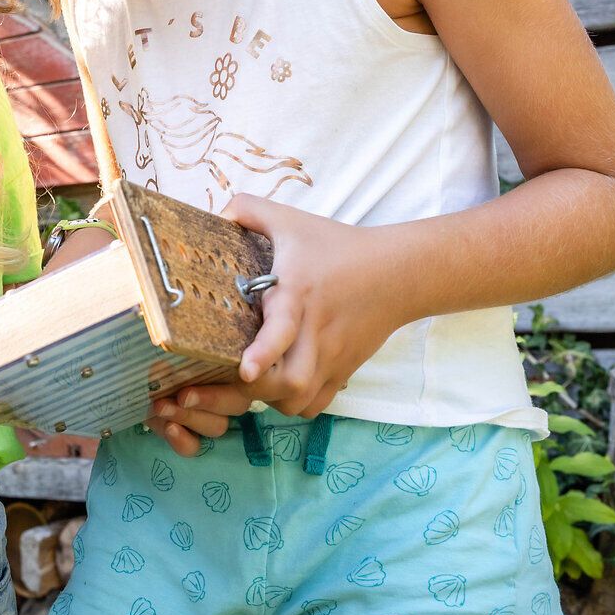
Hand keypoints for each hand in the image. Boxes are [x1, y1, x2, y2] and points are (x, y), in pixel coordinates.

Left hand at [147, 195, 415, 455]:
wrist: (397, 272)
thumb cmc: (338, 246)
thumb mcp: (291, 220)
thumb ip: (248, 209)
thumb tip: (216, 211)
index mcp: (298, 293)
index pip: (283, 329)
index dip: (263, 352)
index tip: (245, 368)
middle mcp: (315, 332)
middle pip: (289, 382)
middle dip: (254, 389)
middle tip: (225, 378)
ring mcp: (331, 357)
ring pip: (299, 401)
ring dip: (269, 399)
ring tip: (247, 384)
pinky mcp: (342, 371)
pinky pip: (314, 406)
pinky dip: (291, 405)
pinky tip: (275, 389)